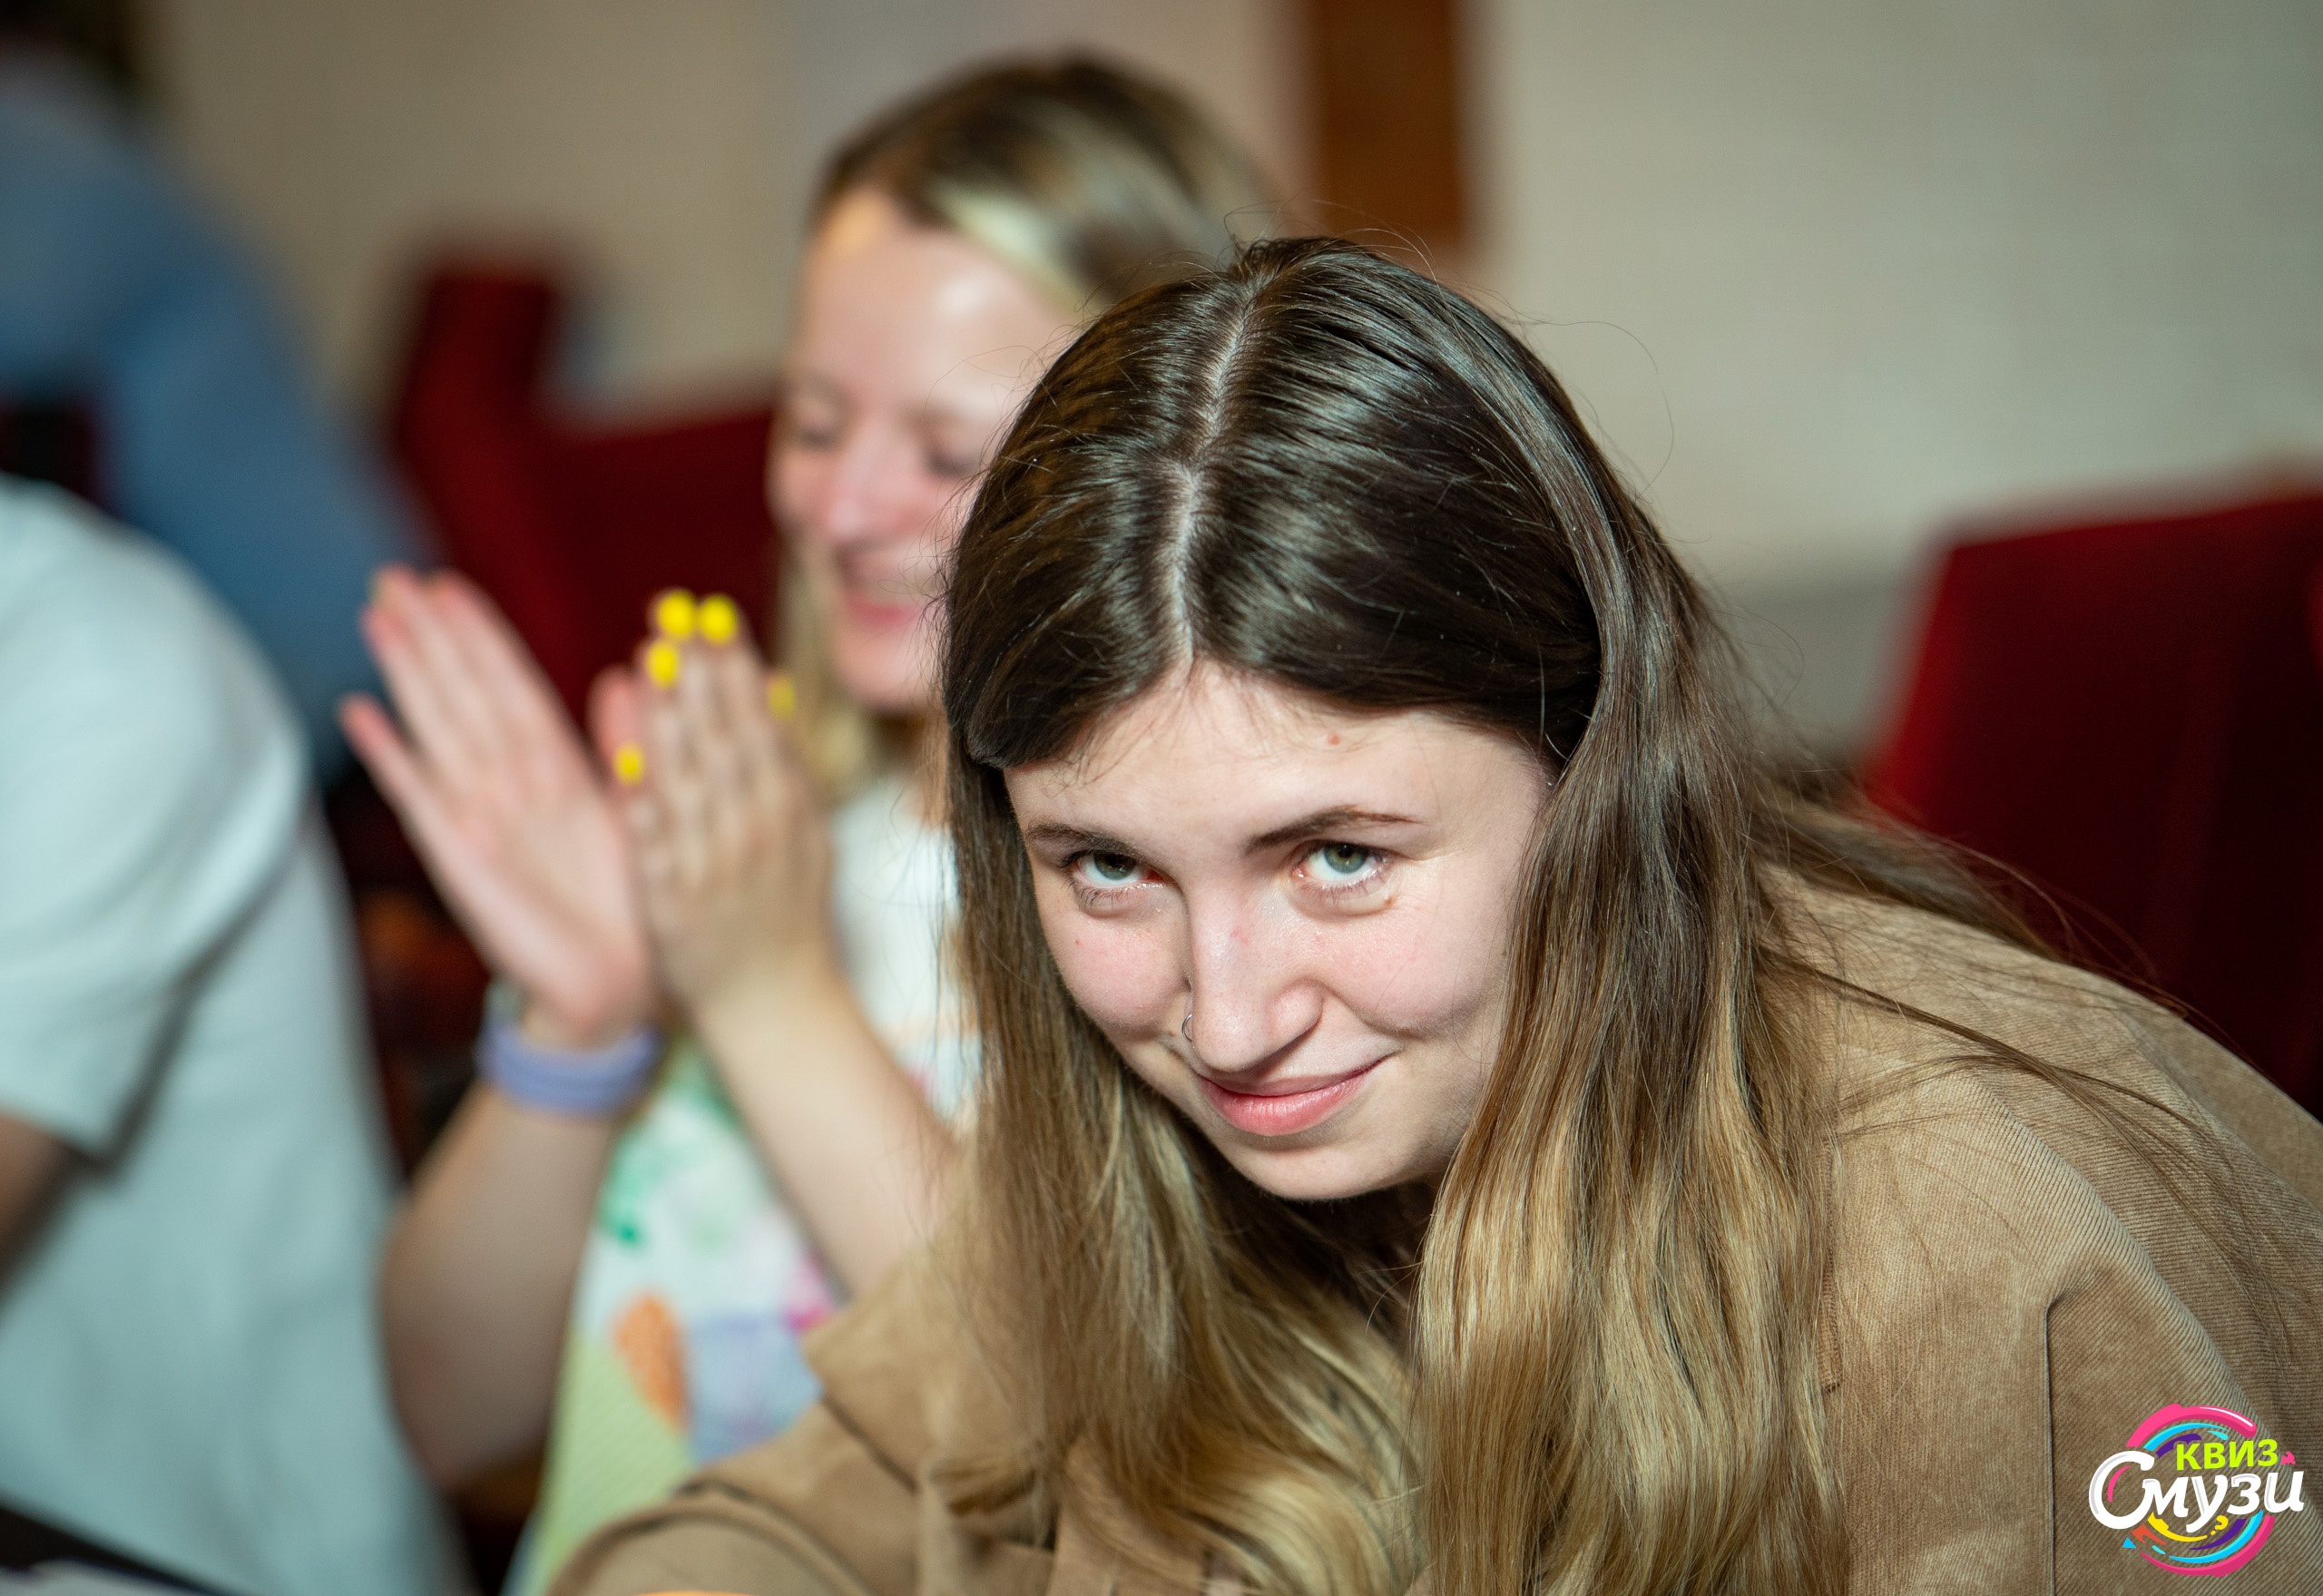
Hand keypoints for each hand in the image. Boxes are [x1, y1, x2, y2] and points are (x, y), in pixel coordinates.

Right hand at [340, 567, 653, 1047]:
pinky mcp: (459, 856)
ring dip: (408, 673)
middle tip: (394, 575)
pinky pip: (418, 796)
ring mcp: (478, 816)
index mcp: (557, 773)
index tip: (450, 585)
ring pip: (439, 727)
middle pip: (464, 694)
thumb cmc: (633, 903)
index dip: (481, 638)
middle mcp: (511, 785)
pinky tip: (359, 712)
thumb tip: (630, 673)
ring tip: (377, 615)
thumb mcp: (640, 810)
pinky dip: (391, 755)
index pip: (511, 687)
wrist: (617, 986)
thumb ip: (628, 745)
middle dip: (432, 636)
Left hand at [605, 595, 838, 1035]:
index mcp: (787, 805)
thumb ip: (777, 760)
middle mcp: (758, 829)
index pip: (758, 722)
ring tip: (650, 665)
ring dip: (673, 723)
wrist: (775, 1005)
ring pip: (695, 785)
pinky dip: (648, 809)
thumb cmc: (780, 911)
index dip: (732, 667)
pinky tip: (628, 766)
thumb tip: (765, 683)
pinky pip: (662, 851)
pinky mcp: (680, 908)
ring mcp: (720, 868)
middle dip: (701, 676)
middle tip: (673, 617)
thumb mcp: (798, 830)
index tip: (708, 614)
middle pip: (728, 741)